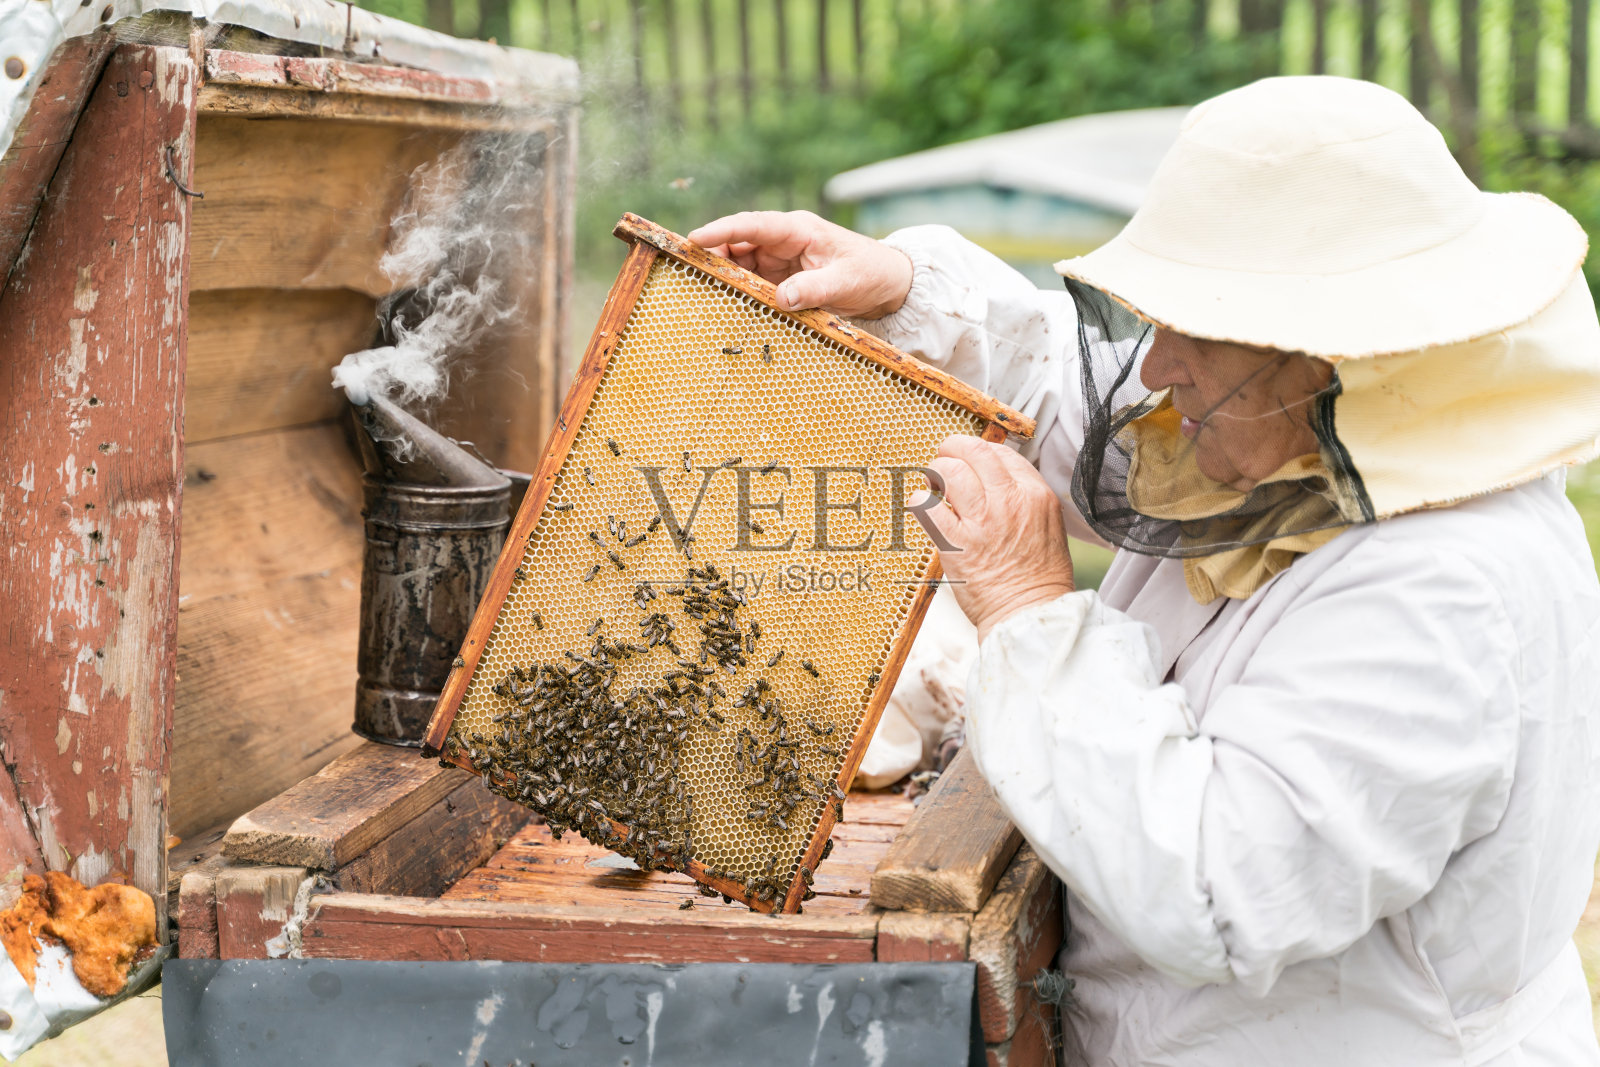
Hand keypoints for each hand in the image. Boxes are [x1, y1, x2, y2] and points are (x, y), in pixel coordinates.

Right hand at [687, 210, 912, 318]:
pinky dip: (741, 293)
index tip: (696, 238)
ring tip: (705, 293)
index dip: (722, 230)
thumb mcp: (846, 281)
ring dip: (726, 278)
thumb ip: (815, 289)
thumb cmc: (871, 272)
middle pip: (739, 244)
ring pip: (741, 265)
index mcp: (798, 230)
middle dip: (715, 257)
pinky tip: (729, 306)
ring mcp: (781, 261)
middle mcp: (784, 242)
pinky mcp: (782, 280)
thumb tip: (781, 298)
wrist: (888, 284)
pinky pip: (754, 284)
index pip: (753, 225)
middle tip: (692, 274)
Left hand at [914, 435, 1075, 643]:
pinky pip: (926, 506)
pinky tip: (923, 510)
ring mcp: (982, 521)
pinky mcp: (955, 544)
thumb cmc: (1038, 575)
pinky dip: (918, 503)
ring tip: (934, 489)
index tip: (969, 465)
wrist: (1030, 612)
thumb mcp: (1047, 523)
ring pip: (948, 471)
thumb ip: (1022, 496)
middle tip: (944, 464)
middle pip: (973, 450)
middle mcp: (1009, 500)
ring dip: (934, 474)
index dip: (978, 453)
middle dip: (952, 450)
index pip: (1000, 452)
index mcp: (1035, 493)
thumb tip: (992, 476)